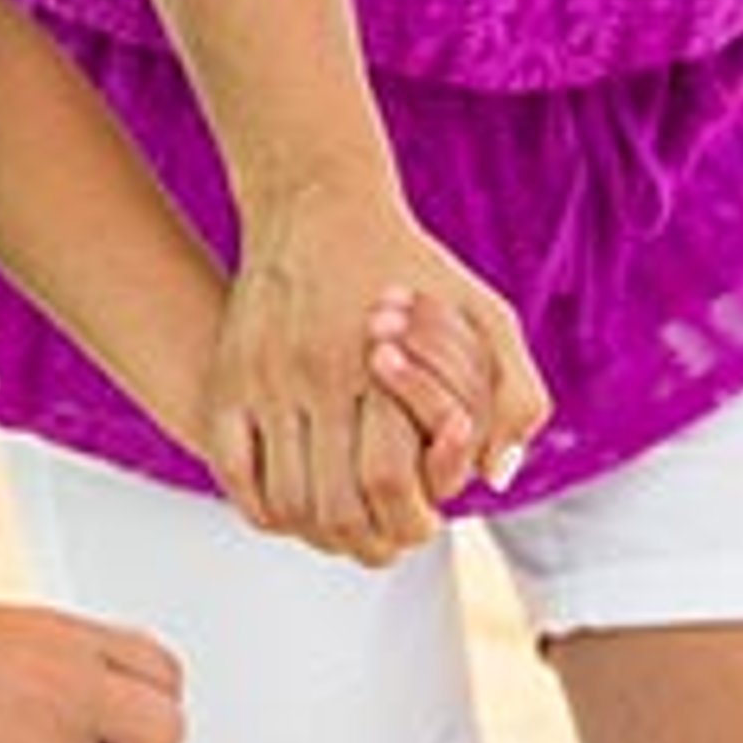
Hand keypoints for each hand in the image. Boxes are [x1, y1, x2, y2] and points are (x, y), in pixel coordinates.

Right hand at [206, 180, 546, 564]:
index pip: (392, 485)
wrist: (317, 201)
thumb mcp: (486, 315)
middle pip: (337, 508)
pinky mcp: (228, 376)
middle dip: (372, 541)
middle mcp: (315, 374)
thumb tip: (493, 478)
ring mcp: (263, 378)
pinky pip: (233, 472)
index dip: (413, 522)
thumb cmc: (410, 265)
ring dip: (320, 533)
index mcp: (380, 364)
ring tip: (346, 527)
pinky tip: (293, 503)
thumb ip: (514, 396)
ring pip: (286, 501)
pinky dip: (265, 507)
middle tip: (387, 537)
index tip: (424, 519)